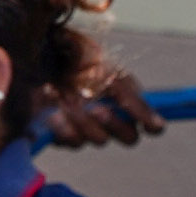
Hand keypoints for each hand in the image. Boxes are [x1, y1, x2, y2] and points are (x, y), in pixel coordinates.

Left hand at [38, 55, 164, 150]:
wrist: (37, 54)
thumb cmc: (76, 58)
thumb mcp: (109, 75)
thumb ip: (134, 101)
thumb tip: (159, 124)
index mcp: (126, 100)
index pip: (151, 125)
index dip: (149, 125)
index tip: (142, 121)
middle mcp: (110, 116)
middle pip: (128, 138)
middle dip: (113, 123)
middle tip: (95, 108)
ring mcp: (86, 126)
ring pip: (99, 140)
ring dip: (85, 123)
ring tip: (66, 102)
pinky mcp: (62, 133)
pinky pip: (72, 142)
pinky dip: (64, 127)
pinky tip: (53, 111)